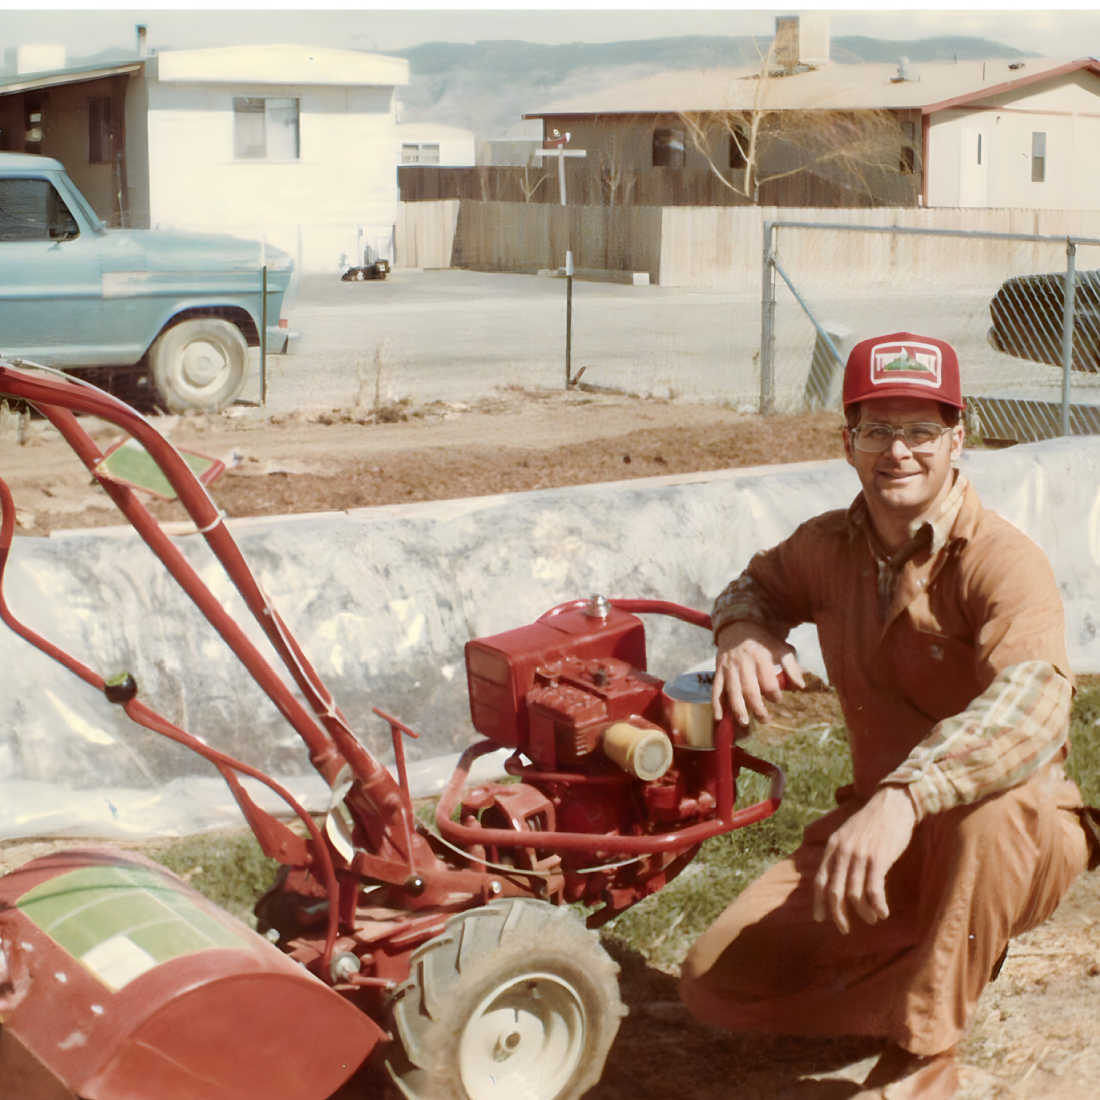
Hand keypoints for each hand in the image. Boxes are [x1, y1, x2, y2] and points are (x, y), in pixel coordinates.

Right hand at [712, 621, 804, 725]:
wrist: (737, 628)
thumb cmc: (762, 641)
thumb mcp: (780, 648)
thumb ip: (792, 667)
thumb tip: (800, 686)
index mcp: (761, 658)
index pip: (768, 682)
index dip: (774, 694)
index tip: (777, 699)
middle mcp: (744, 663)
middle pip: (750, 690)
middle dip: (758, 708)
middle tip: (765, 720)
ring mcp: (729, 668)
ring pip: (733, 691)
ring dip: (738, 709)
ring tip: (745, 722)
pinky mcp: (719, 671)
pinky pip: (716, 689)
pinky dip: (717, 704)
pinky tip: (720, 717)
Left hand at [813, 786, 916, 933]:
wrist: (893, 804)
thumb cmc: (872, 821)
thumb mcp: (848, 834)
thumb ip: (840, 853)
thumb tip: (835, 877)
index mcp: (833, 846)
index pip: (820, 880)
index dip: (819, 902)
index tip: (820, 918)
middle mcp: (843, 852)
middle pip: (834, 892)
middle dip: (837, 915)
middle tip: (844, 928)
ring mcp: (860, 856)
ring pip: (854, 895)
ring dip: (863, 913)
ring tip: (872, 919)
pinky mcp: (879, 859)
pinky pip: (874, 891)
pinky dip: (877, 907)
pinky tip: (883, 913)